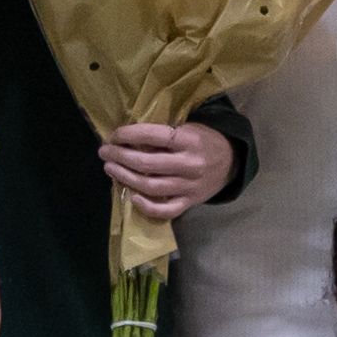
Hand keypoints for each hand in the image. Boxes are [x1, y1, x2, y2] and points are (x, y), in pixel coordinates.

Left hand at [103, 118, 230, 219]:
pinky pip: (166, 210)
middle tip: (104, 152)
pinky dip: (147, 207)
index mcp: (188, 139)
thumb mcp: (188, 126)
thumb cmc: (203, 139)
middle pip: (146, 163)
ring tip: (110, 169)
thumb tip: (127, 136)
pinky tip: (132, 197)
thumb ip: (163, 133)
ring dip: (125, 178)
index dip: (128, 135)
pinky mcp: (191, 202)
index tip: (113, 135)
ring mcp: (190, 186)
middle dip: (120, 157)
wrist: (232, 161)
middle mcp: (189, 164)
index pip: (151, 136)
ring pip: (151, 186)